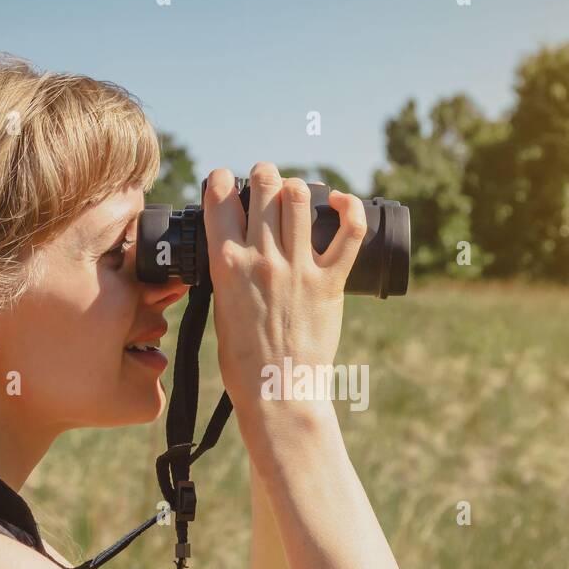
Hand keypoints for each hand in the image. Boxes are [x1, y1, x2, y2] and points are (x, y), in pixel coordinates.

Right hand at [201, 162, 367, 429]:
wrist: (276, 392)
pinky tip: (339, 202)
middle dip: (264, 175)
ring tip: (295, 193)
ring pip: (300, 197)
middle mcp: (262, 259)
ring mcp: (298, 269)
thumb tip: (237, 245)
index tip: (226, 183)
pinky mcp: (329, 282)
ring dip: (296, 186)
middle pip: (265, 186)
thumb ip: (228, 272)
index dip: (222, 180)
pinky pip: (349, 232)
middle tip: (266, 183)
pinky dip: (348, 208)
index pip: (220, 197)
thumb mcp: (219, 307)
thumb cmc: (243, 360)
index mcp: (226, 264)